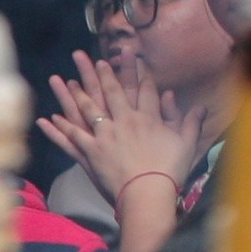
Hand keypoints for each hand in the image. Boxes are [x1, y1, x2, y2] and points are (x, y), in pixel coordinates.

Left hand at [36, 55, 203, 207]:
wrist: (148, 192)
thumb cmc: (170, 171)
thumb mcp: (187, 145)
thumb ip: (191, 123)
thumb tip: (201, 106)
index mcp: (148, 119)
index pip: (144, 91)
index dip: (138, 73)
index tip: (132, 58)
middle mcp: (124, 122)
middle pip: (113, 92)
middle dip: (102, 74)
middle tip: (93, 59)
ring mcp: (105, 136)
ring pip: (88, 109)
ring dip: (76, 93)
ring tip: (66, 79)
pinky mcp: (92, 152)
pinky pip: (72, 136)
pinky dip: (60, 128)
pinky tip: (50, 117)